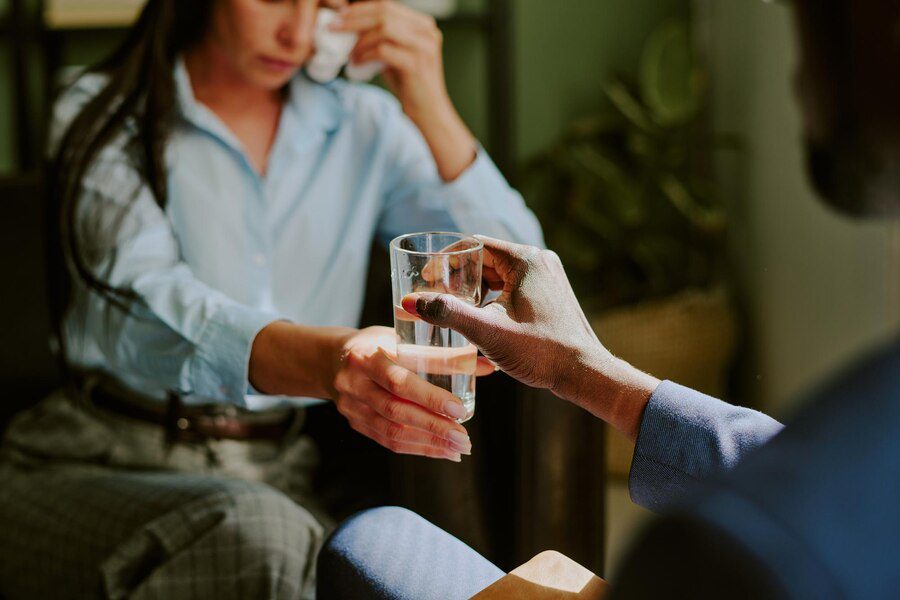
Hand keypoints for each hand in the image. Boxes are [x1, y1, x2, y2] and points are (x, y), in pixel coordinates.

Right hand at [331, 326, 492, 460]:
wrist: (332, 358)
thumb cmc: (377, 344)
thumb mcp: (402, 339)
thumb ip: (440, 354)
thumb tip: (485, 365)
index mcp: (367, 356)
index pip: (400, 380)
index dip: (430, 397)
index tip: (460, 409)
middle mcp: (355, 383)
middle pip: (396, 410)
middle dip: (434, 426)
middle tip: (464, 438)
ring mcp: (352, 406)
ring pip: (392, 431)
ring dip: (429, 443)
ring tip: (458, 448)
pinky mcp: (355, 423)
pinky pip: (387, 441)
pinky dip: (417, 448)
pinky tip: (441, 451)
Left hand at [332, 0, 476, 179]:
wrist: (428, 112)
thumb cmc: (409, 83)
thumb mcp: (396, 53)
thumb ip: (381, 37)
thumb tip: (349, 24)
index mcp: (423, 25)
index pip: (387, 5)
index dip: (361, 8)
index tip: (340, 15)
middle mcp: (427, 31)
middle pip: (384, 12)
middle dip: (354, 18)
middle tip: (334, 27)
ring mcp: (424, 46)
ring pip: (384, 28)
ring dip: (360, 39)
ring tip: (348, 52)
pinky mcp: (416, 63)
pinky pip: (383, 50)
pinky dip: (366, 55)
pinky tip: (357, 63)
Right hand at [401, 237, 659, 439]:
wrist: (585, 373)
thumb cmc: (541, 353)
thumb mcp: (488, 332)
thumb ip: (448, 313)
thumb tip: (410, 301)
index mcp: (526, 260)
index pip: (474, 244)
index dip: (445, 260)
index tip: (426, 279)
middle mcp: (539, 261)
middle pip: (486, 258)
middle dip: (458, 276)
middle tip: (436, 296)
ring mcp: (547, 277)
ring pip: (499, 274)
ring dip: (474, 289)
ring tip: (454, 310)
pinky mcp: (549, 294)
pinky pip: (512, 287)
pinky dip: (492, 298)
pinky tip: (480, 320)